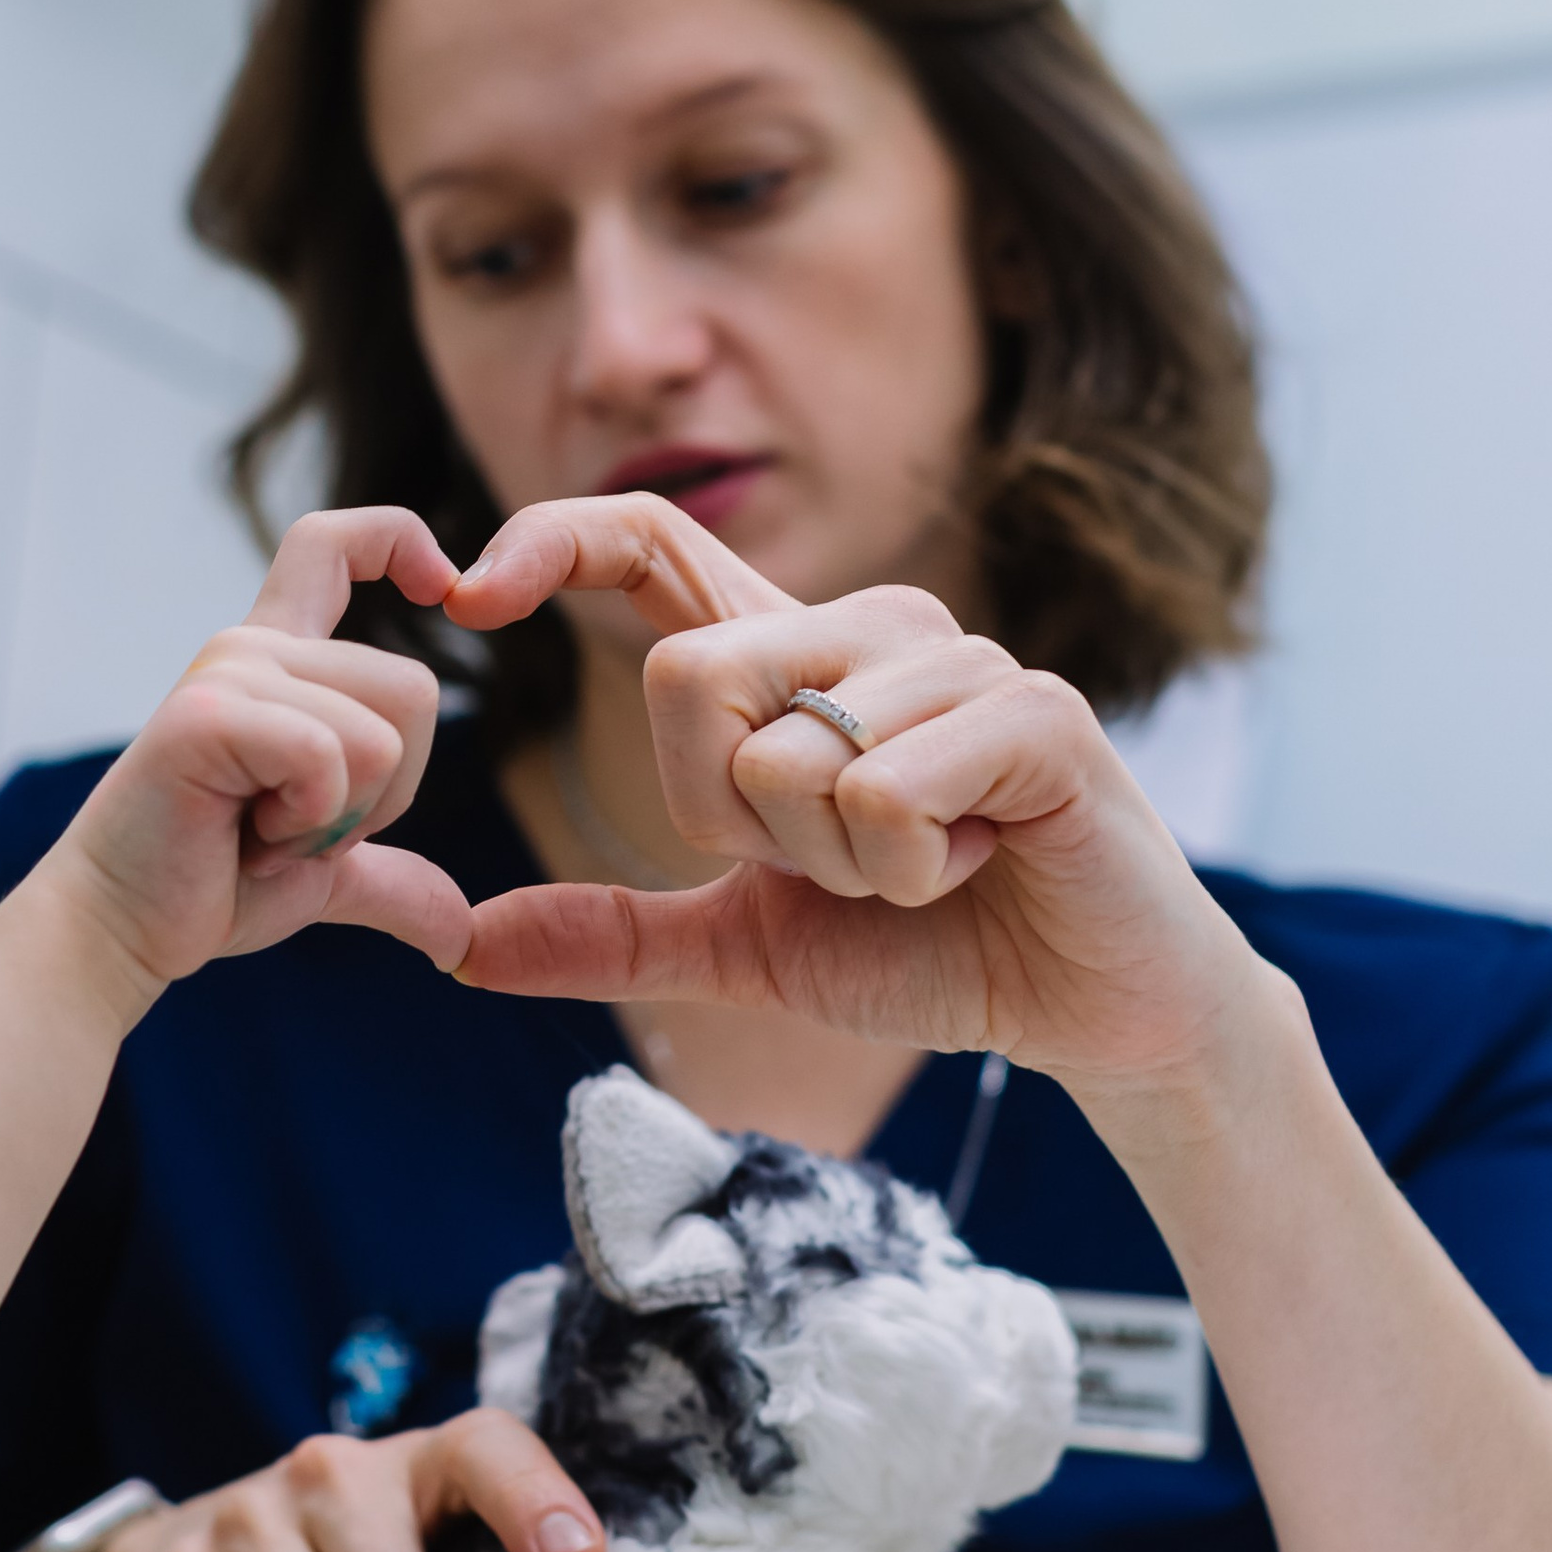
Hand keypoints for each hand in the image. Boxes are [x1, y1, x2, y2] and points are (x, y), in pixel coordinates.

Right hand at [48, 510, 474, 990]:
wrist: (122, 930)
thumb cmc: (208, 888)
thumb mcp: (322, 876)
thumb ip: (392, 878)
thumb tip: (461, 935)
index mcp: (278, 660)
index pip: (335, 544)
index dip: (402, 541)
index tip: (444, 587)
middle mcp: (251, 647)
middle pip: (414, 688)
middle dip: (386, 794)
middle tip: (294, 826)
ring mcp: (228, 673)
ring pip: (382, 736)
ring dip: (340, 817)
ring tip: (261, 831)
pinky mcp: (208, 715)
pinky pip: (330, 758)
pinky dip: (310, 821)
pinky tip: (248, 838)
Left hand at [446, 494, 1264, 1104]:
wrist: (1090, 1012)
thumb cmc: (930, 951)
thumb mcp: (742, 946)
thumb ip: (612, 932)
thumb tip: (461, 944)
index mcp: (791, 658)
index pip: (651, 542)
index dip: (554, 539)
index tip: (466, 591)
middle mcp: (867, 627)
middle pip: (687, 679)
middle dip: (735, 821)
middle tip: (836, 862)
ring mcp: (956, 660)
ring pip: (788, 755)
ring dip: (838, 864)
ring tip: (924, 867)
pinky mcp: (1033, 713)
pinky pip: (883, 789)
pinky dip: (907, 869)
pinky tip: (976, 864)